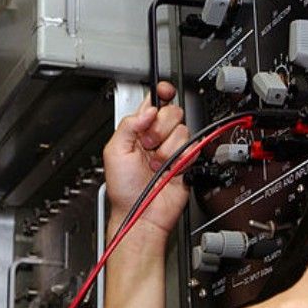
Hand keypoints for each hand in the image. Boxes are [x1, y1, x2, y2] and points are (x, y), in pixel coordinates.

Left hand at [102, 82, 189, 234]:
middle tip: (147, 147)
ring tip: (156, 164)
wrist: (142, 214)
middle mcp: (157, 137)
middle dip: (159, 130)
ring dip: (167, 150)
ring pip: (182, 131)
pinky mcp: (187, 161)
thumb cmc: (124, 189)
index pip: (154, 102)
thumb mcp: (114, 151)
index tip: (164, 92)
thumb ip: (128, 125)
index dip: (161, 94)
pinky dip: (181, 159)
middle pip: (172, 112)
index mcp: (137, 130)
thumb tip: (148, 109)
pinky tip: (170, 169)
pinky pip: (193, 148)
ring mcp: (173, 149)